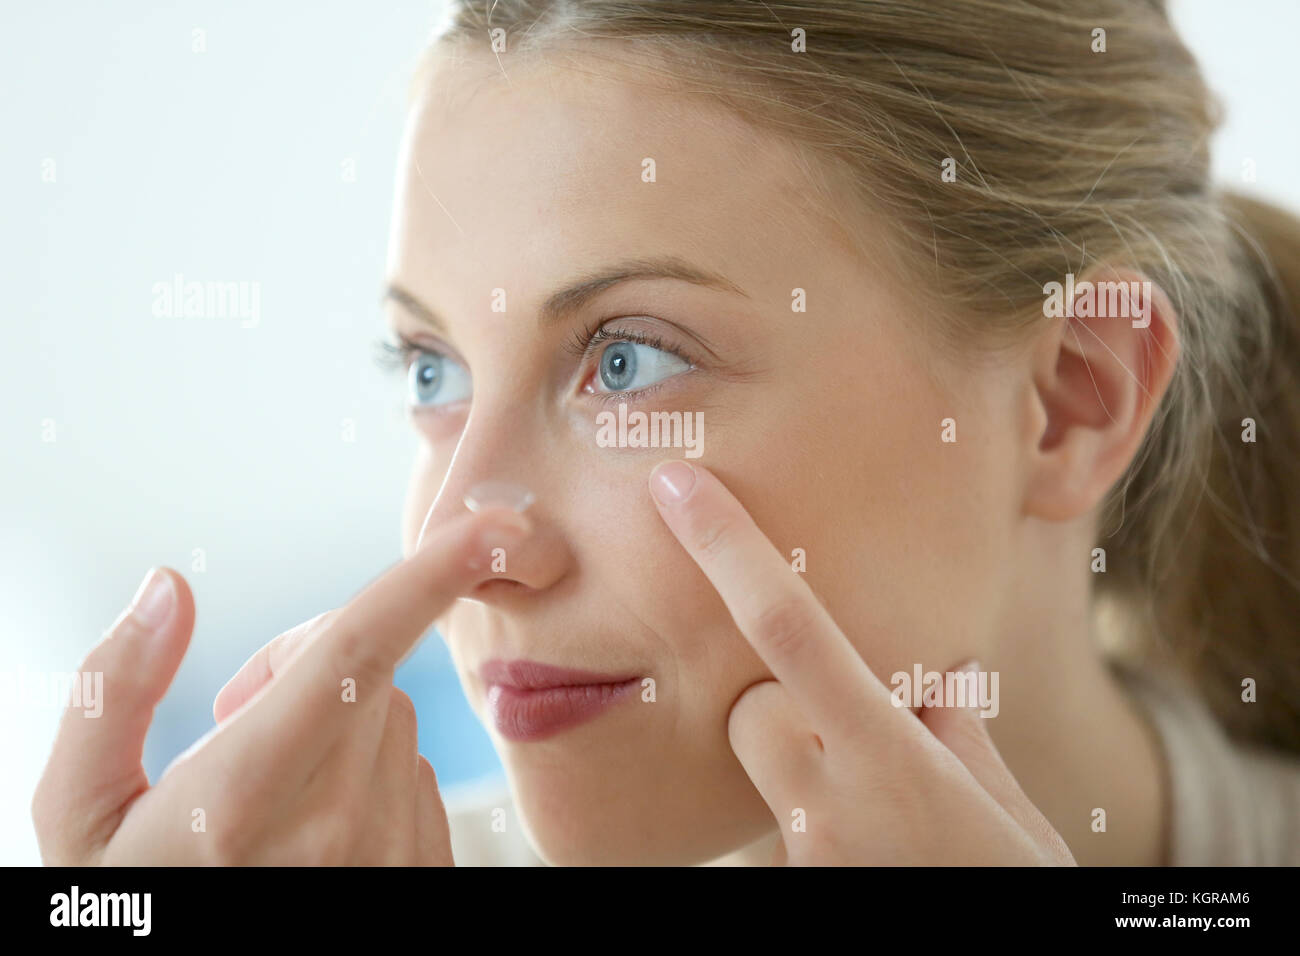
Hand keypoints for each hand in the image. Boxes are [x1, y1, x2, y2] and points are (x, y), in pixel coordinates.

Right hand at [32, 506, 530, 865]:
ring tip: (271, 796)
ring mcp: (393, 856)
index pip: (356, 651)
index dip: (429, 576)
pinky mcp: (427, 875)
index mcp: (247, 794)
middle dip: (309, 667)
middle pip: (368, 675)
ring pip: (395, 727)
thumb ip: (112, 693)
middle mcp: (339, 824)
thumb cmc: (133, 910)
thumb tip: (168, 588)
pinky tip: (313, 833)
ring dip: (341, 730)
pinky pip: (418, 781)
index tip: (494, 525)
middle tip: (239, 722)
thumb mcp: (78, 816)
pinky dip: (373, 780)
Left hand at [648, 460, 1075, 865]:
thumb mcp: (998, 801)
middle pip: (750, 705)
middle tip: (855, 728)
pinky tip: (871, 841)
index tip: (678, 484)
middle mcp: (831, 803)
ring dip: (803, 757)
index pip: (788, 630)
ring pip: (765, 763)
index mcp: (888, 759)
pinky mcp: (788, 884)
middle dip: (780, 696)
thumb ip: (942, 732)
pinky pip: (783, 817)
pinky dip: (816, 809)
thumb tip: (907, 689)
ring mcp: (803, 852)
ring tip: (882, 805)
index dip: (729, 547)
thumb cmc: (1012, 887)